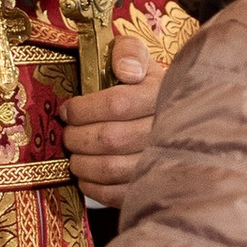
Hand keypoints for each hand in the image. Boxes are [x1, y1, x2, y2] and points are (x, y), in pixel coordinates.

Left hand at [61, 34, 159, 206]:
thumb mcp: (142, 59)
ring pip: (111, 169)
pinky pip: (116, 194)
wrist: (179, 118)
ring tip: (75, 154)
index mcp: (161, 95)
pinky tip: (87, 174)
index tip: (67, 110)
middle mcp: (166, 131)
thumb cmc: (146, 87)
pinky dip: (92, 186)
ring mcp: (162, 163)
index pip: (117, 104)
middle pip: (110, 139)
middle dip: (76, 136)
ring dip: (81, 162)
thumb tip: (125, 70)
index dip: (83, 109)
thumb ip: (129, 52)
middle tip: (67, 134)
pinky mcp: (153, 187)